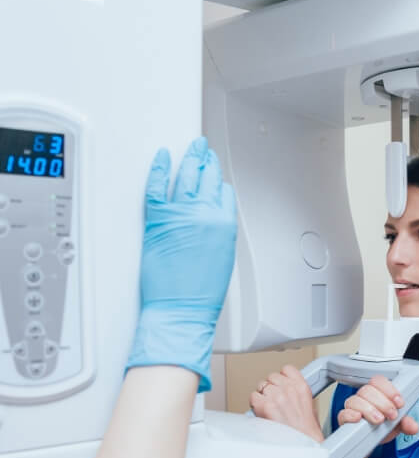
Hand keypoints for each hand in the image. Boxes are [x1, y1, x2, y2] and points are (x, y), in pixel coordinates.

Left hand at [126, 137, 236, 392]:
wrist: (181, 309)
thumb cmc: (201, 293)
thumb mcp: (223, 258)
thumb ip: (218, 232)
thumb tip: (210, 219)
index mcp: (224, 224)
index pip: (224, 192)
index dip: (218, 182)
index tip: (215, 175)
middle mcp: (205, 214)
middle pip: (206, 178)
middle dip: (206, 160)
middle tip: (203, 149)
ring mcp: (180, 214)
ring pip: (186, 175)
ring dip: (190, 158)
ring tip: (192, 147)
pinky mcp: (157, 219)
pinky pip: (156, 186)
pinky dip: (159, 168)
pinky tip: (162, 157)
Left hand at [250, 365, 323, 442]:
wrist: (304, 443)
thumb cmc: (306, 430)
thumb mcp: (309, 404)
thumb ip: (296, 392)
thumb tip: (285, 389)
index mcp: (302, 386)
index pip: (286, 369)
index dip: (282, 377)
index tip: (281, 384)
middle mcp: (289, 388)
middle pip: (272, 377)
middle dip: (272, 388)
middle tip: (275, 400)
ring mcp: (276, 396)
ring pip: (262, 386)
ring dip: (263, 396)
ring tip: (269, 408)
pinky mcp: (265, 406)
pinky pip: (253, 397)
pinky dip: (255, 404)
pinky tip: (262, 412)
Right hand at [337, 375, 418, 443]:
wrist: (371, 444)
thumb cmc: (382, 428)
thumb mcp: (397, 425)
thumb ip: (405, 423)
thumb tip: (413, 427)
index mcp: (376, 393)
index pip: (378, 381)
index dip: (389, 390)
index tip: (399, 403)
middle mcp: (363, 398)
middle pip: (368, 390)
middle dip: (383, 402)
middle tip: (392, 415)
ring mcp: (352, 408)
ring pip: (356, 400)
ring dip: (369, 409)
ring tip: (379, 420)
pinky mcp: (344, 420)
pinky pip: (343, 413)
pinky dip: (351, 415)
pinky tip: (359, 418)